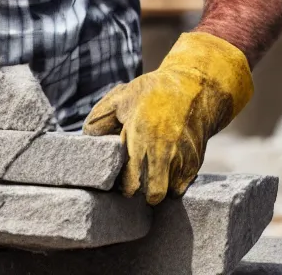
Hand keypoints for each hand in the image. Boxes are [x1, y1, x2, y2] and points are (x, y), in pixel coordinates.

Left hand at [83, 32, 252, 204]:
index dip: (126, 188)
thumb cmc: (152, 93)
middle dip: (143, 194)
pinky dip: (172, 182)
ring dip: (158, 187)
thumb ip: (100, 120)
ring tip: (150, 171)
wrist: (195, 87)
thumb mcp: (120, 98)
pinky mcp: (196, 161)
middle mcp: (165, 150)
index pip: (132, 181)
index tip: (122, 183)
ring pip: (168, 192)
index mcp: (142, 135)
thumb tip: (86, 139)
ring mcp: (183, 158)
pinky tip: (165, 167)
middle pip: (154, 194)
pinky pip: (181, 187)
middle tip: (136, 184)